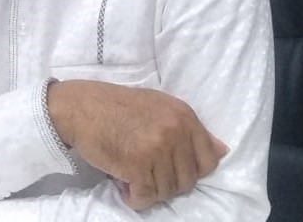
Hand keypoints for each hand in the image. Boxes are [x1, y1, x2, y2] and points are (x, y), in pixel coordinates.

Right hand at [48, 80, 228, 209]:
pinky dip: (134, 197)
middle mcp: (175, 131)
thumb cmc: (117, 106)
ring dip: (148, 190)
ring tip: (131, 174)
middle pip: (187, 181)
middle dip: (166, 182)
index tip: (169, 168)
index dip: (189, 171)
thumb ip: (188, 129)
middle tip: (145, 171)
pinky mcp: (137, 165)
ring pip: (166, 192)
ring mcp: (157, 148)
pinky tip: (123, 183)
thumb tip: (222, 151)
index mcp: (184, 115)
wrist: (81, 106)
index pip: (208, 161)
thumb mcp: (159, 106)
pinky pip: (145, 197)